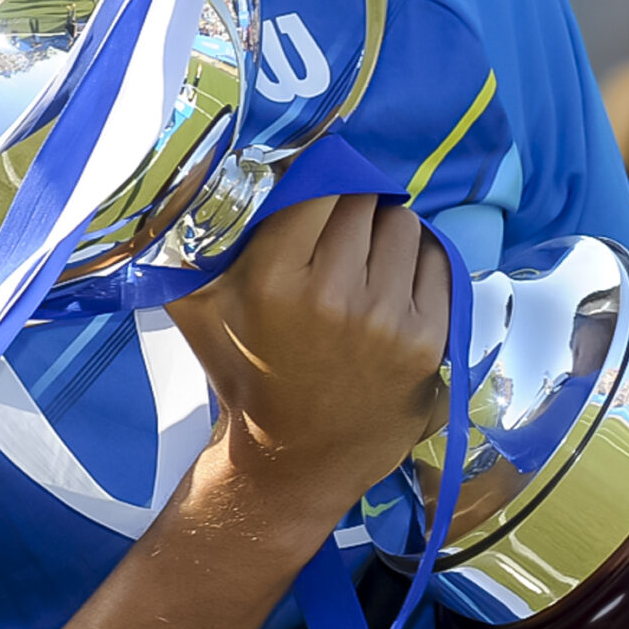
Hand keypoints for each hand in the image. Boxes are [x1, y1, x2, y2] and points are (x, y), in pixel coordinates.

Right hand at [164, 193, 450, 526]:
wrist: (292, 457)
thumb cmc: (242, 370)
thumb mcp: (197, 305)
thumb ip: (193, 239)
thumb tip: (202, 170)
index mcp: (273, 278)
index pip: (317, 185)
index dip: (318, 178)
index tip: (316, 183)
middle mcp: (332, 294)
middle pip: (361, 200)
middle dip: (350, 205)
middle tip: (336, 229)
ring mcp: (384, 318)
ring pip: (401, 223)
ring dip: (385, 229)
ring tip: (364, 257)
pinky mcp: (425, 339)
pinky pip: (435, 261)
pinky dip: (416, 261)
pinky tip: (392, 281)